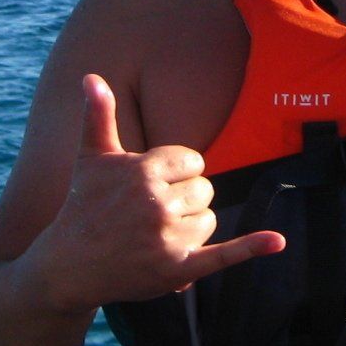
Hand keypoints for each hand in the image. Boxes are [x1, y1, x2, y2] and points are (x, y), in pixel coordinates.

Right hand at [31, 74, 285, 312]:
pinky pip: (223, 254)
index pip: (194, 162)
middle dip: (183, 201)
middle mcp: (157, 202)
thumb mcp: (91, 158)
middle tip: (148, 216)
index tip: (150, 187)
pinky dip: (252, 248)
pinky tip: (277, 242)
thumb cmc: (81, 206)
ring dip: (191, 227)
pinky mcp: (177, 269)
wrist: (68, 268)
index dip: (176, 174)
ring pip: (210, 219)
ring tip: (156, 236)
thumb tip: (91, 76)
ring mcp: (168, 238)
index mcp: (144, 170)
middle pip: (204, 190)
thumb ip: (99, 115)